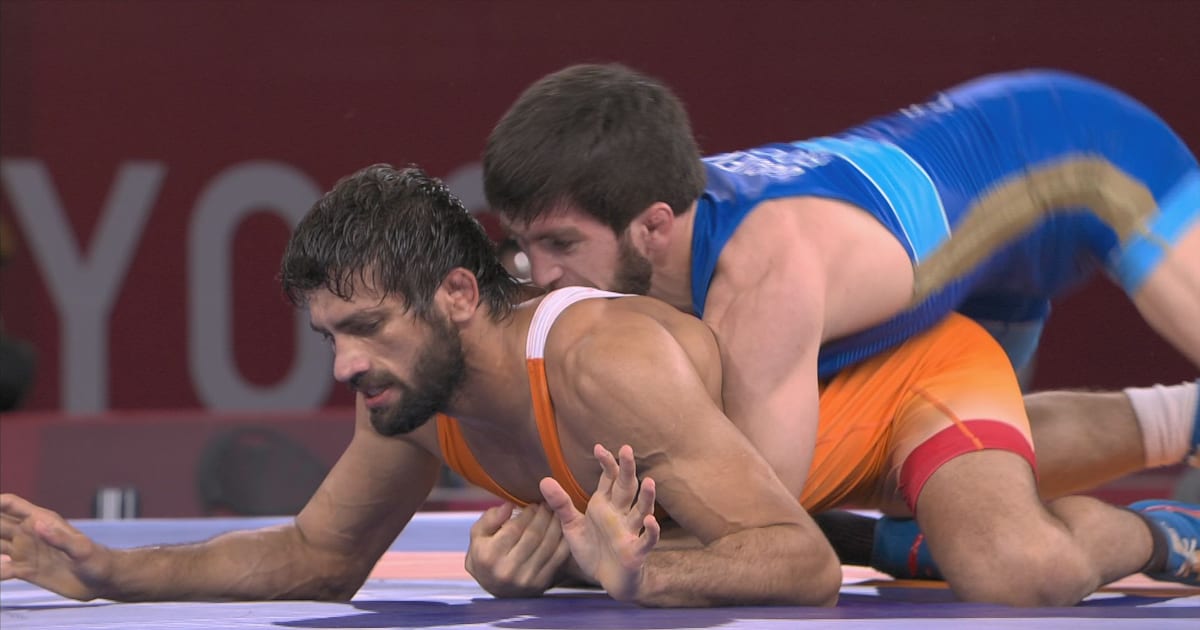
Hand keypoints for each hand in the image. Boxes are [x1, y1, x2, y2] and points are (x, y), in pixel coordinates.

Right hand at [0, 493, 113, 600]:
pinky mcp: (25, 570)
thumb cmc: (97, 560)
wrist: (102, 580)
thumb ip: (60, 537)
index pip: (10, 504)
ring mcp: (25, 551)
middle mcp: (29, 533)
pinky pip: (0, 569)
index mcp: (41, 520)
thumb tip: (36, 523)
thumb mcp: (81, 549)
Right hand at [465, 501, 570, 596]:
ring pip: (548, 545)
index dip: (528, 512)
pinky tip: (564, 530)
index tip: (534, 502)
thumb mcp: (478, 534)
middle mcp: (507, 571)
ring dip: (556, 525)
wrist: (494, 585)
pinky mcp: (540, 585)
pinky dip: (563, 541)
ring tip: (557, 513)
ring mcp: (525, 580)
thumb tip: (509, 505)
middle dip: (544, 515)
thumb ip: (490, 518)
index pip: (515, 528)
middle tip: (549, 504)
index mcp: (489, 556)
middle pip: (533, 536)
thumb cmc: (485, 554)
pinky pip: (557, 558)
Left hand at [540, 444, 658, 601]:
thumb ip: (561, 504)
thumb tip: (543, 479)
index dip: (606, 463)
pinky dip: (651, 531)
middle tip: (627, 449)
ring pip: (641, 510)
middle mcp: (620, 514)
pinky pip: (647, 540)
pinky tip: (650, 521)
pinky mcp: (636, 551)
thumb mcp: (572, 525)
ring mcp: (630, 531)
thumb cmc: (593, 549)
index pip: (609, 479)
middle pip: (626, 488)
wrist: (607, 579)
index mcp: (605, 505)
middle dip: (627, 470)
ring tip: (648, 482)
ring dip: (646, 497)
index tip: (598, 448)